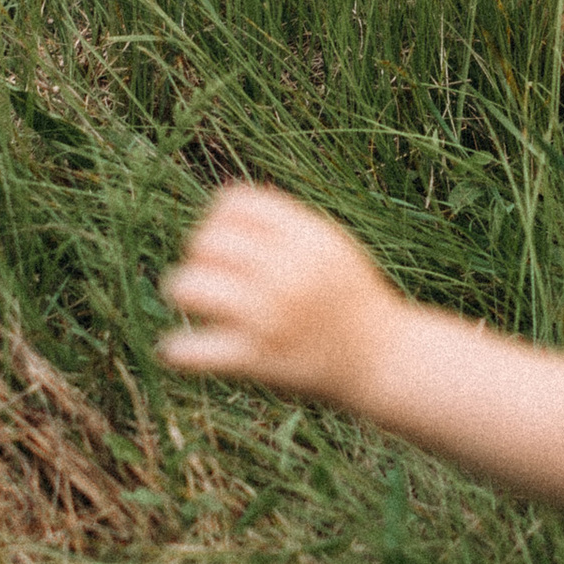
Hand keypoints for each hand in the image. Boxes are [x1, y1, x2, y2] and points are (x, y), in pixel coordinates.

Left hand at [159, 184, 402, 403]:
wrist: (385, 360)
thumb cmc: (350, 299)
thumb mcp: (331, 246)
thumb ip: (284, 224)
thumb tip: (222, 203)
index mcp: (306, 238)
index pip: (233, 203)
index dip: (219, 220)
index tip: (226, 244)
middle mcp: (287, 272)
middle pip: (205, 241)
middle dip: (200, 256)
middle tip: (210, 276)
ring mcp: (271, 316)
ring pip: (189, 287)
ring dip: (183, 292)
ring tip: (193, 302)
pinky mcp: (259, 359)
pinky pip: (194, 350)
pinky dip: (180, 350)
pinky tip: (178, 350)